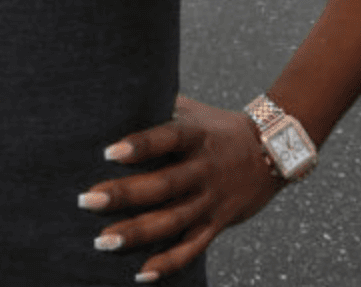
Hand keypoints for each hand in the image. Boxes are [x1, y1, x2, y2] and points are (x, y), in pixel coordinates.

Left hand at [79, 94, 285, 281]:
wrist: (273, 149)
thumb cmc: (218, 127)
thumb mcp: (193, 111)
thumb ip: (160, 104)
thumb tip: (117, 93)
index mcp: (197, 135)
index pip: (168, 138)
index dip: (141, 145)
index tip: (108, 153)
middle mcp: (204, 168)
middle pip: (164, 184)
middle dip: (124, 195)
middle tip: (87, 200)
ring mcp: (212, 198)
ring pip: (173, 220)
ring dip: (137, 232)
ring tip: (103, 241)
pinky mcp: (219, 222)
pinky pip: (193, 247)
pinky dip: (169, 262)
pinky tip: (142, 273)